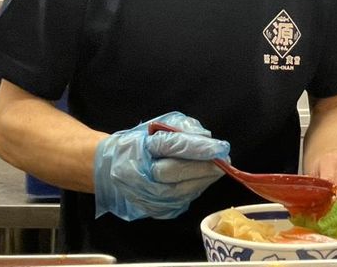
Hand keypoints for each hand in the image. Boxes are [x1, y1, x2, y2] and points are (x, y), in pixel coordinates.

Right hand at [93, 111, 229, 220]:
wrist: (112, 170)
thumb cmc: (138, 144)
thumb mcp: (156, 126)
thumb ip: (181, 128)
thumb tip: (206, 137)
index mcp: (138, 149)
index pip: (171, 147)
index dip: (197, 147)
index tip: (220, 146)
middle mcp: (139, 175)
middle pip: (176, 173)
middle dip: (204, 167)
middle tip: (225, 160)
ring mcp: (145, 196)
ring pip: (182, 191)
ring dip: (204, 180)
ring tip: (219, 168)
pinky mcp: (154, 210)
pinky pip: (181, 201)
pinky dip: (195, 189)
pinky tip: (203, 180)